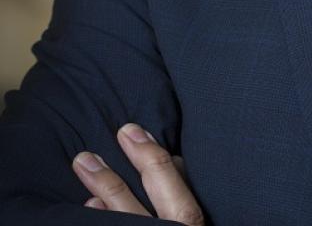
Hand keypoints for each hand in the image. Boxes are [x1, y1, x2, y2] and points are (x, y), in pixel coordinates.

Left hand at [72, 124, 203, 223]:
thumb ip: (183, 191)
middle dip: (122, 167)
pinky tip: (88, 205)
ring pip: (120, 219)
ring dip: (101, 188)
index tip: (131, 130)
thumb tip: (170, 159)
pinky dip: (98, 219)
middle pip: (142, 198)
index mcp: (187, 223)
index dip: (149, 153)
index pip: (170, 180)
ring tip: (84, 164)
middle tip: (109, 138)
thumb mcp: (193, 216)